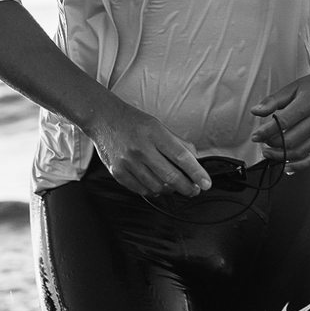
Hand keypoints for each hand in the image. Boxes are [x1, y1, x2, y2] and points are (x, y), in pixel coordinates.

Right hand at [89, 102, 210, 195]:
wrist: (103, 119)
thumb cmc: (133, 122)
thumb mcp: (159, 126)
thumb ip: (178, 143)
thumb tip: (196, 160)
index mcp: (155, 134)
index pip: (182, 157)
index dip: (197, 173)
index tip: (206, 183)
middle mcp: (141, 148)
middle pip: (171, 177)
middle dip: (187, 188)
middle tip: (194, 190)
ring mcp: (128, 162)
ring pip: (157, 187)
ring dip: (170, 190)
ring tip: (173, 185)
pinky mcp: (118, 172)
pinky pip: (141, 190)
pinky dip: (153, 191)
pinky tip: (156, 185)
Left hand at [250, 68, 309, 169]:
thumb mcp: (293, 88)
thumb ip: (273, 101)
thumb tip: (255, 112)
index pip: (284, 122)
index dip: (266, 132)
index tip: (255, 137)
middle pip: (291, 140)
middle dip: (272, 145)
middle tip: (263, 144)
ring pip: (301, 152)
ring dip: (282, 156)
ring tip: (270, 153)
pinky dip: (299, 165)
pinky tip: (286, 165)